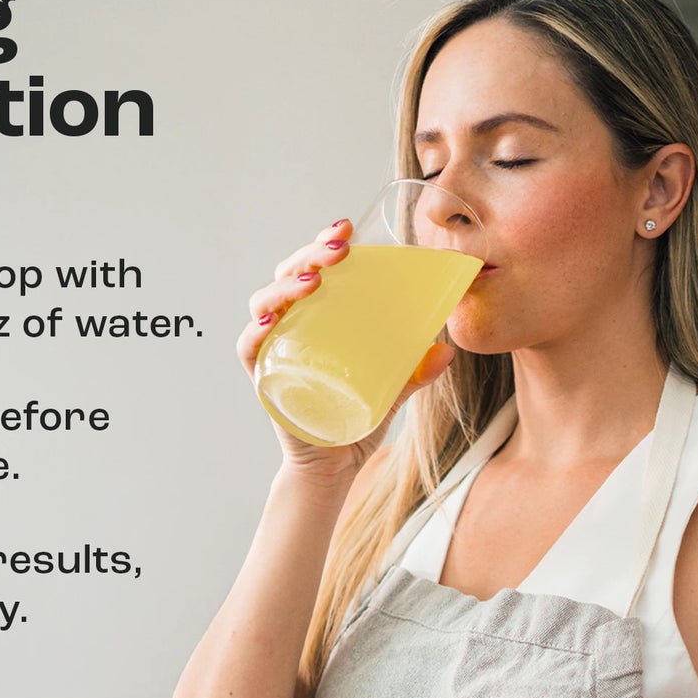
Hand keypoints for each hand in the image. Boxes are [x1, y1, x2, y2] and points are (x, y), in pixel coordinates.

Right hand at [237, 219, 454, 481]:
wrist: (334, 468)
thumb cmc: (356, 421)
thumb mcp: (392, 390)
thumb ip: (416, 372)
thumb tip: (448, 352)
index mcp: (318, 319)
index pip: (313, 271)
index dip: (323, 244)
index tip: (346, 229)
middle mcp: (290, 328)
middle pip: (288, 277)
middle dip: (309, 256)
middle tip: (338, 249)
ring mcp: (274, 351)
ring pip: (265, 304)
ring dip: (285, 286)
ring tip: (313, 282)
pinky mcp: (264, 379)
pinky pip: (249, 348)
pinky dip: (255, 332)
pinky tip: (271, 321)